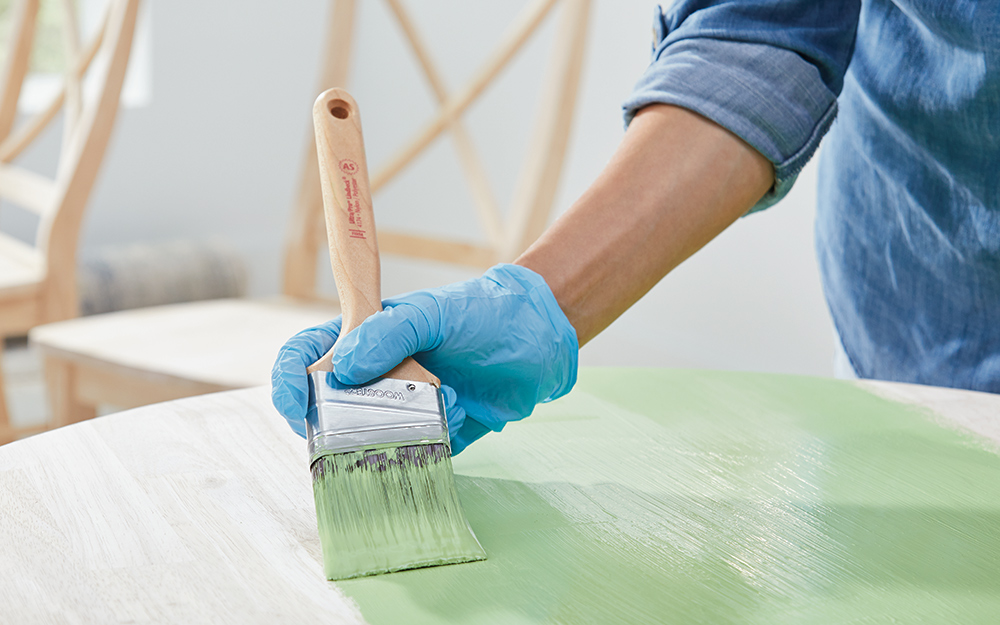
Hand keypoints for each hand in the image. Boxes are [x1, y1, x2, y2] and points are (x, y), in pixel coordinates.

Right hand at [271, 264, 577, 453]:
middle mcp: (376, 376)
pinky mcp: (432, 434)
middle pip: (329, 409)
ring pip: (370, 438)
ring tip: (446, 399)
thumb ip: (389, 334)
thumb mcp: (435, 312)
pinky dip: (434, 442)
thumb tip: (342, 367)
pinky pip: (415, 454)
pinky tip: (462, 411)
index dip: (287, 381)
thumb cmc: (483, 313)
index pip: (305, 356)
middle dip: (346, 420)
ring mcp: (402, 407)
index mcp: (363, 338)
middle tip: (383, 414)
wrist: (541, 340)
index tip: (294, 406)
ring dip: (402, 428)